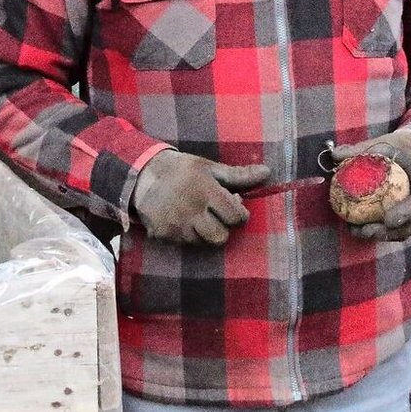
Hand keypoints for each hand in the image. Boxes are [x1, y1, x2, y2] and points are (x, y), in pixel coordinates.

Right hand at [131, 150, 271, 245]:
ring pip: (202, 243)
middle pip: (220, 237)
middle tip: (216, 214)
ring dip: (205, 232)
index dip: (239, 214)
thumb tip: (267, 172)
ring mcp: (176, 226)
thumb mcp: (210, 167)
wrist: (142, 175)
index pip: (235, 217)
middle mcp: (191, 211)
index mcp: (206, 192)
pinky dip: (188, 235)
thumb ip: (239, 175)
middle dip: (223, 227)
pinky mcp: (163, 235)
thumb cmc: (182, 169)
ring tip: (199, 216)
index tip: (233, 204)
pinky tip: (184, 220)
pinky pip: (184, 244)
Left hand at [330, 129, 410, 241]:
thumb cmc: (401, 147)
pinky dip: (383, 233)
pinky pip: (401, 230)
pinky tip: (360, 229)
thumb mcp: (384, 143)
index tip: (387, 220)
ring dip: (385, 236)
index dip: (406, 211)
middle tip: (367, 231)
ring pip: (408, 230)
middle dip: (392, 232)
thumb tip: (334, 155)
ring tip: (358, 232)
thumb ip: (361, 149)